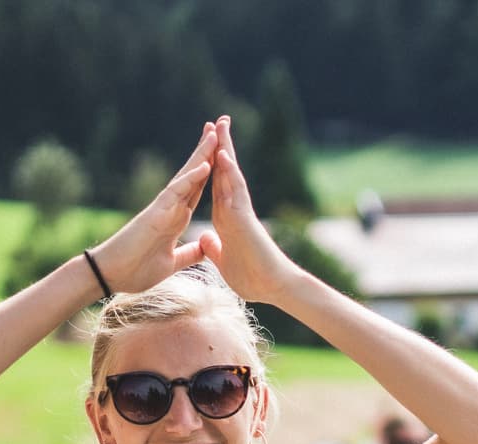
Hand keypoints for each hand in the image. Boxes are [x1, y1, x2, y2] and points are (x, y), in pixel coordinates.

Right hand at [90, 123, 217, 294]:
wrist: (112, 276)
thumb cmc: (136, 269)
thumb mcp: (173, 263)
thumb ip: (189, 253)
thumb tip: (206, 248)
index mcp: (176, 219)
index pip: (198, 190)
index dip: (213, 172)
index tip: (225, 154)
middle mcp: (171, 208)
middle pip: (194, 175)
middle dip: (208, 153)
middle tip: (220, 127)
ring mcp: (163, 208)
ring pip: (186, 177)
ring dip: (201, 156)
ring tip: (215, 134)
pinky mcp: (155, 214)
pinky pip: (176, 192)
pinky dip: (190, 179)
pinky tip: (205, 165)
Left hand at [199, 116, 302, 305]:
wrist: (273, 288)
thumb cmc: (253, 278)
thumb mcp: (223, 261)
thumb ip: (215, 248)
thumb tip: (205, 238)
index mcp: (226, 219)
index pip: (216, 185)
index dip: (209, 165)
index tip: (204, 145)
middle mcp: (234, 210)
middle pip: (224, 172)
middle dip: (219, 147)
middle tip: (216, 121)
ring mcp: (241, 212)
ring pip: (231, 174)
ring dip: (226, 149)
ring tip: (221, 125)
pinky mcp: (246, 219)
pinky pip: (237, 192)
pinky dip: (230, 173)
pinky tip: (224, 155)